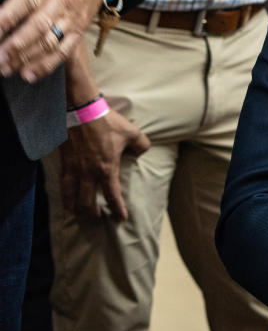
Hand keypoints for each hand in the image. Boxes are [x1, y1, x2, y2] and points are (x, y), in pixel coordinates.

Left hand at [0, 0, 106, 81]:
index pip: (26, 1)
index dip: (7, 19)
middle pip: (38, 25)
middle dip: (15, 45)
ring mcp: (73, 16)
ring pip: (50, 41)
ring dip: (26, 58)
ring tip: (6, 68)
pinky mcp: (79, 29)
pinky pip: (64, 50)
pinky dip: (47, 65)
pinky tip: (29, 74)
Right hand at [58, 104, 148, 220]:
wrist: (81, 111)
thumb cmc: (107, 122)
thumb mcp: (132, 133)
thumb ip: (141, 145)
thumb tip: (142, 152)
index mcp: (107, 169)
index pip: (112, 195)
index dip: (117, 209)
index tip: (121, 218)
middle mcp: (88, 173)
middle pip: (87, 201)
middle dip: (92, 212)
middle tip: (96, 218)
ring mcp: (74, 168)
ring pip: (71, 195)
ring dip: (74, 206)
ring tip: (76, 212)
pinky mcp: (64, 161)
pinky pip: (62, 182)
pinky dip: (63, 192)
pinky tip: (65, 194)